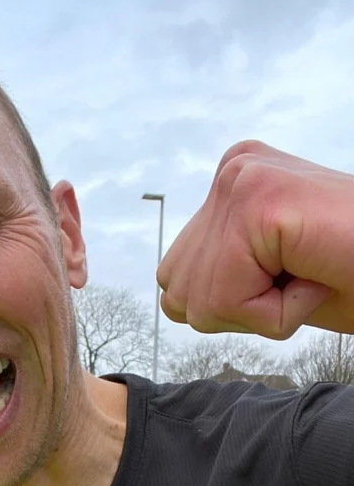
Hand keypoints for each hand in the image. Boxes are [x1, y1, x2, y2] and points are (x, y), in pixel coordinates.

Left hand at [157, 141, 353, 337]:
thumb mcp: (268, 281)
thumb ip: (219, 277)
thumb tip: (170, 298)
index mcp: (233, 183)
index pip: (175, 282)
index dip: (231, 305)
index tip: (291, 275)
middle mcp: (232, 170)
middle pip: (177, 294)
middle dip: (240, 310)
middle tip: (304, 277)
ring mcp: (241, 178)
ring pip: (200, 303)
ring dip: (262, 312)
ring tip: (313, 274)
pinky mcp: (257, 199)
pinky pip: (228, 300)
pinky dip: (276, 314)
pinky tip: (316, 276)